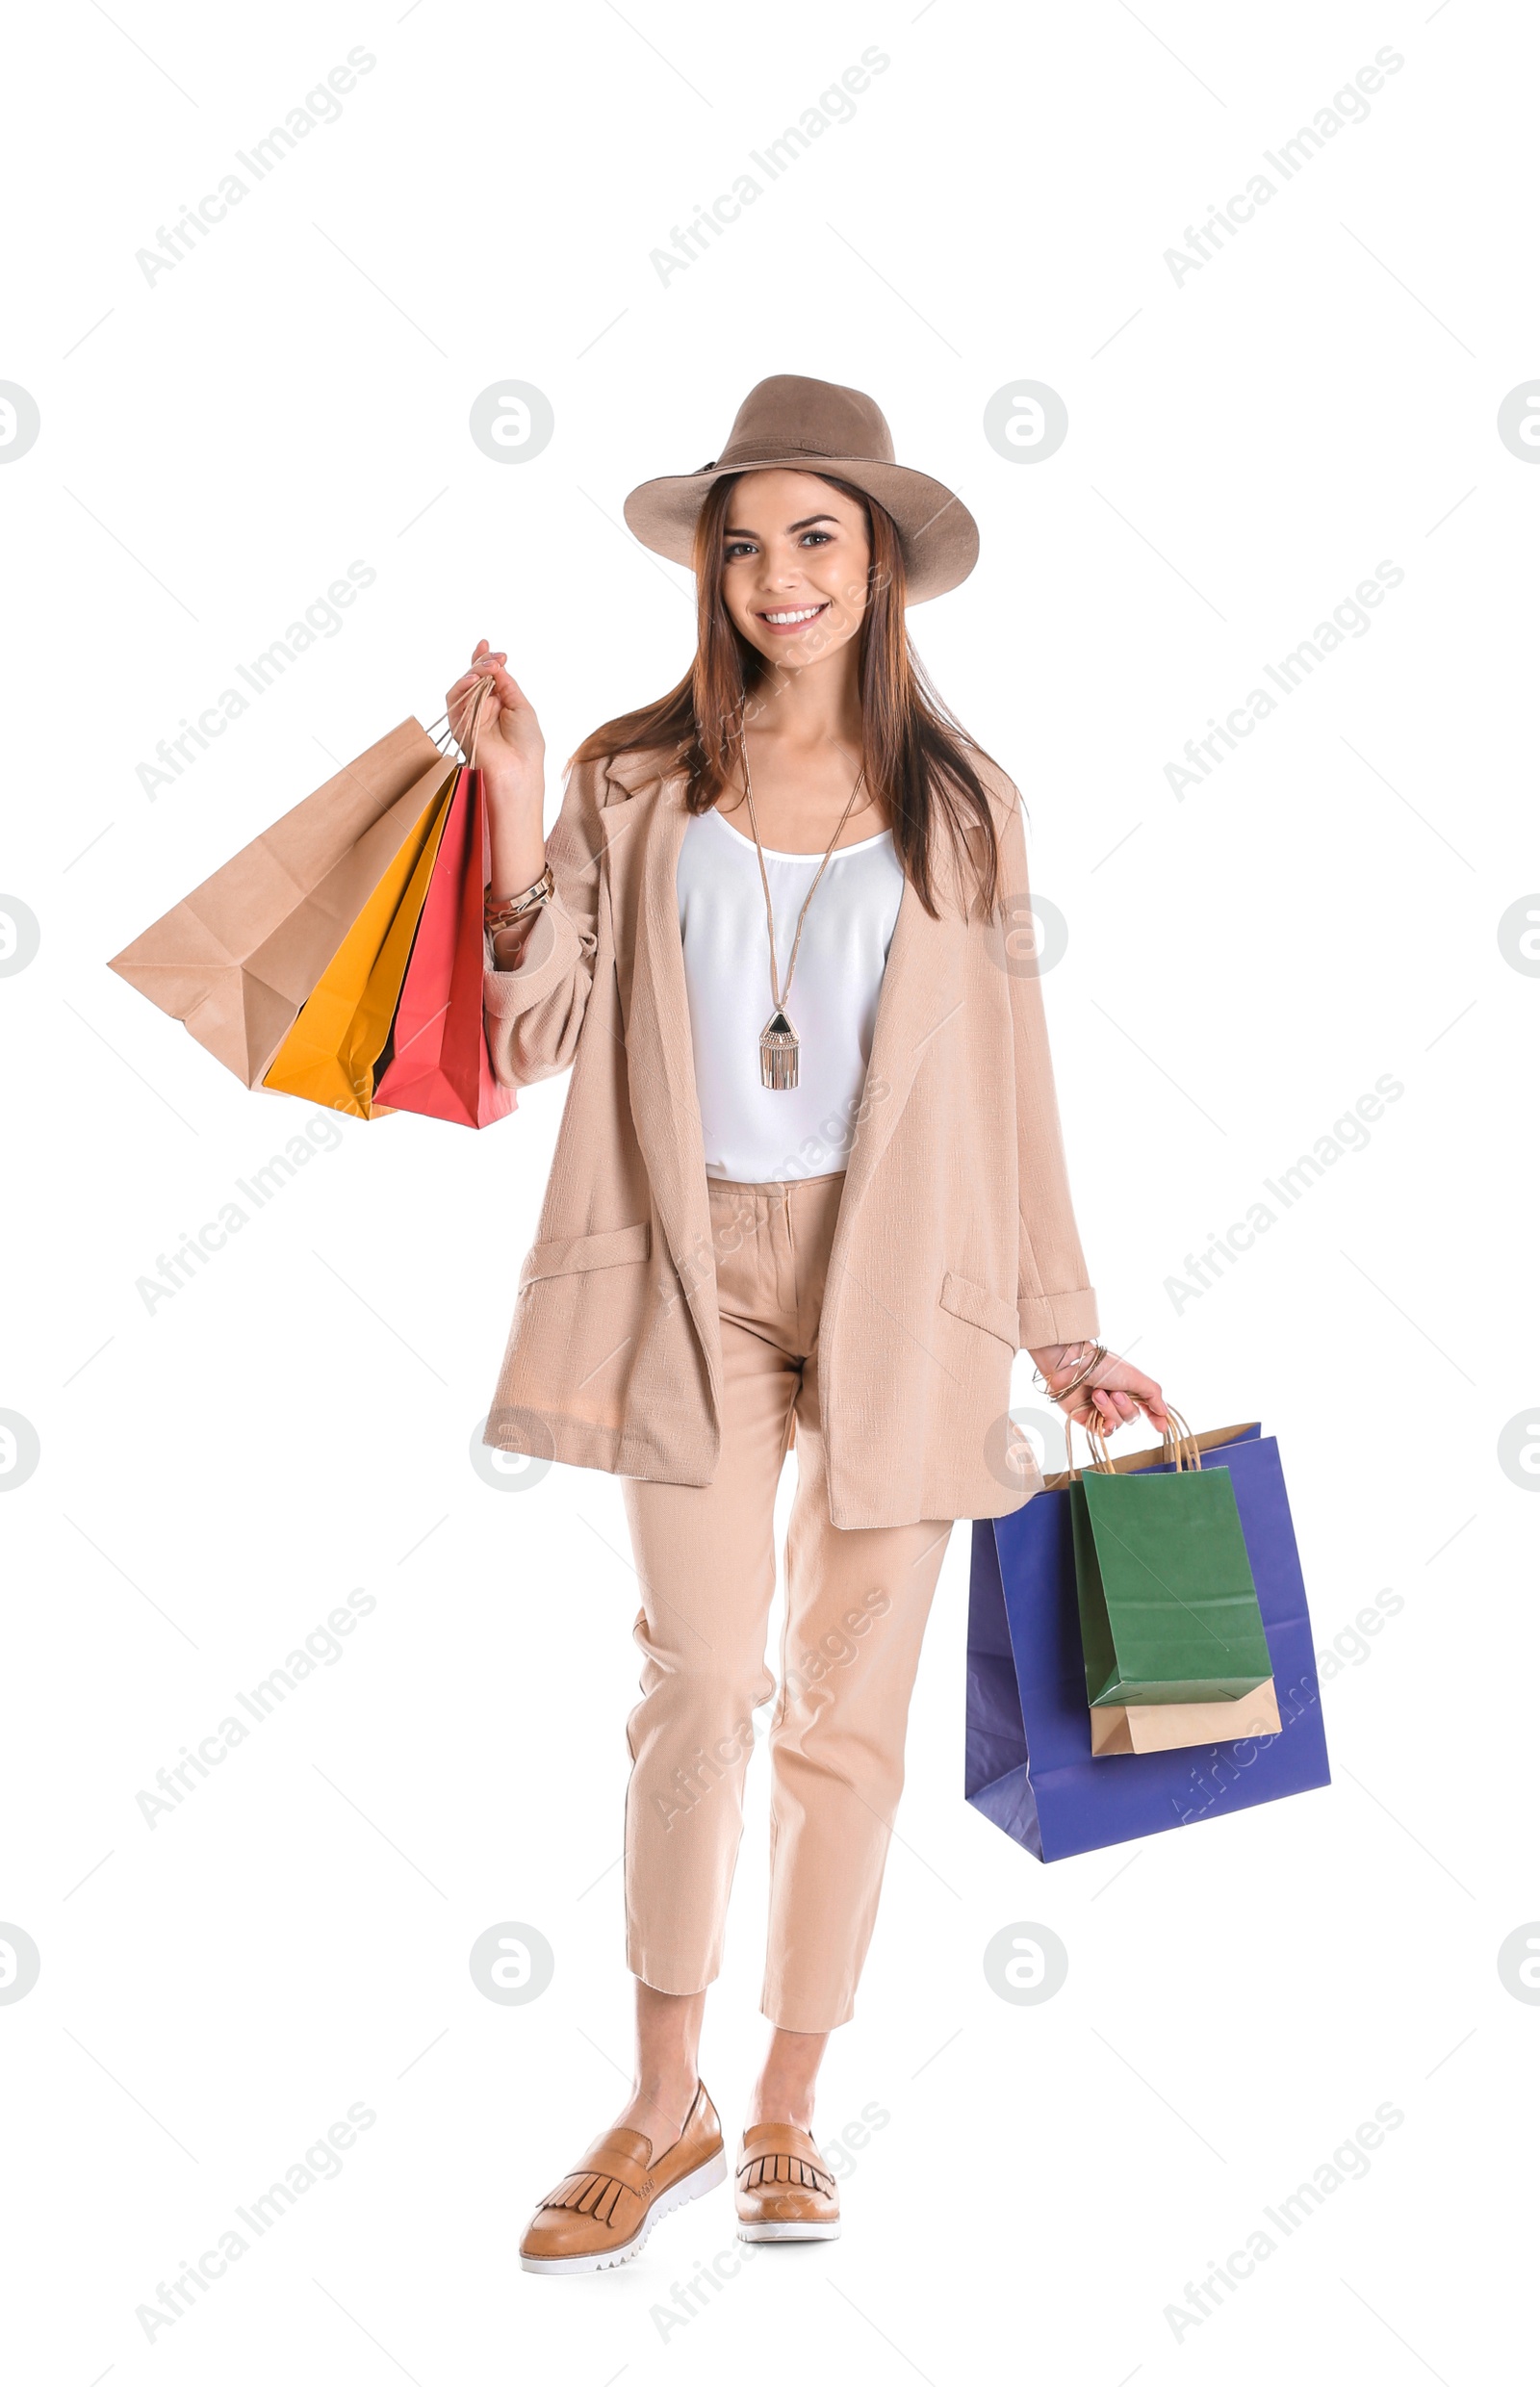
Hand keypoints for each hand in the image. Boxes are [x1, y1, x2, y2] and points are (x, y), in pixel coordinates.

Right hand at [446, 640, 544, 814]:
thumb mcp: (521, 706)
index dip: (485, 660)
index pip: (488, 678)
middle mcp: (483, 709)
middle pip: (475, 677)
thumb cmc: (526, 745)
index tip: (487, 644)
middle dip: (483, 662)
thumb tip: (496, 664)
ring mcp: (470, 716)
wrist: (517, 770)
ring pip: (464, 686)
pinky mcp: (459, 725)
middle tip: (495, 656)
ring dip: (474, 672)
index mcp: (499, 705)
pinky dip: (462, 687)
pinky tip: (474, 679)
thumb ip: (506, 684)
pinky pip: (454, 701)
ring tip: (489, 666)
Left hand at [1028, 1342, 1170, 1437]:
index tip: (1161, 1427)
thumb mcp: (1135, 1376)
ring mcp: (1101, 1410)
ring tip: (1096, 1394)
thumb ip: (1152, 1395)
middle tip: (1114, 1392)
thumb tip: (1164, 1413)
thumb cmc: (1102, 1366)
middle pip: (1132, 1417)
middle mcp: (1116, 1400)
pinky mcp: (1087, 1419)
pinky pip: (1103, 1433)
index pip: (1147, 1407)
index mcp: (1129, 1388)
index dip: (1156, 1418)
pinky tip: (1100, 1417)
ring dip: (1109, 1410)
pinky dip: (1105, 1426)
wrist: (1071, 1365)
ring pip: (1118, 1424)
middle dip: (1125, 1406)